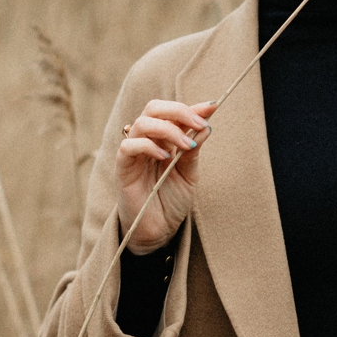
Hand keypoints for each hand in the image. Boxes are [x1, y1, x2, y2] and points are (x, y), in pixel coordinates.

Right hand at [117, 99, 216, 253]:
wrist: (158, 231)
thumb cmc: (172, 201)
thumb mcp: (189, 174)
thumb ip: (194, 150)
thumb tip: (207, 125)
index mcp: (163, 139)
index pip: (173, 113)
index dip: (192, 107)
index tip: (213, 106)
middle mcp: (147, 141)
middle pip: (154, 108)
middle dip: (179, 111)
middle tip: (199, 124)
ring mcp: (134, 153)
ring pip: (142, 123)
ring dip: (168, 129)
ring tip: (187, 145)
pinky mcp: (123, 168)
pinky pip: (128, 146)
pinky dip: (148, 146)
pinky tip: (165, 157)